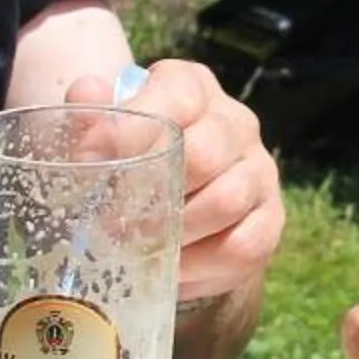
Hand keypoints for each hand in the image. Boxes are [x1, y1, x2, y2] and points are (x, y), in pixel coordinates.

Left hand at [65, 61, 283, 303]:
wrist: (168, 204)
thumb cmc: (130, 160)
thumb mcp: (103, 133)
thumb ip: (89, 114)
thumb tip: (88, 94)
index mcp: (191, 88)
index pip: (175, 98)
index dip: (131, 131)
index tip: (89, 162)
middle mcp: (234, 122)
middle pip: (204, 153)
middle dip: (151, 194)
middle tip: (110, 222)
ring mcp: (259, 170)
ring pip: (226, 201)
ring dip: (175, 232)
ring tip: (137, 248)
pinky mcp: (270, 219)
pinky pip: (244, 246)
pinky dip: (200, 265)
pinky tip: (170, 270)